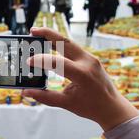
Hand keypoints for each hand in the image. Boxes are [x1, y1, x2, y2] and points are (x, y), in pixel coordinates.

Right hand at [22, 28, 138, 131]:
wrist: (112, 107)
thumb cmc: (91, 107)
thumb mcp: (66, 103)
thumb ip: (45, 97)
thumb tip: (26, 92)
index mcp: (82, 74)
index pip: (58, 62)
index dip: (41, 60)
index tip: (28, 61)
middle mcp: (88, 62)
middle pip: (65, 42)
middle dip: (48, 34)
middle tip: (32, 31)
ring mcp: (91, 58)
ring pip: (69, 42)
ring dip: (53, 37)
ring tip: (37, 33)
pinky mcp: (90, 58)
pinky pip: (73, 48)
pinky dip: (60, 44)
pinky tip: (50, 43)